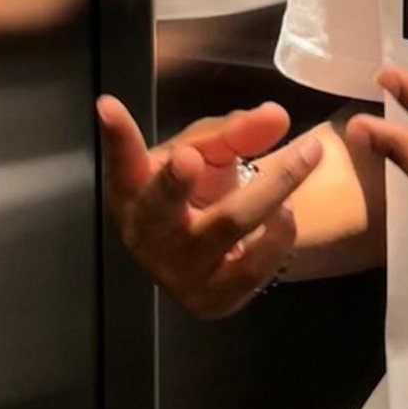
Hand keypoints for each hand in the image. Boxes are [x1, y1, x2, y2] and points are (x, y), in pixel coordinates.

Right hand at [96, 93, 322, 319]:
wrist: (203, 256)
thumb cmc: (195, 191)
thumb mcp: (207, 152)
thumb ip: (237, 131)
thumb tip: (278, 116)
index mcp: (133, 190)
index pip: (121, 160)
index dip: (117, 136)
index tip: (107, 107)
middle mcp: (145, 235)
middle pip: (164, 206)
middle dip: (176, 182)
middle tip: (191, 158)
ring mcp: (176, 275)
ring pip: (225, 229)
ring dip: (271, 190)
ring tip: (300, 160)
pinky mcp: (211, 301)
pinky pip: (254, 267)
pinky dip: (279, 234)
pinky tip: (285, 214)